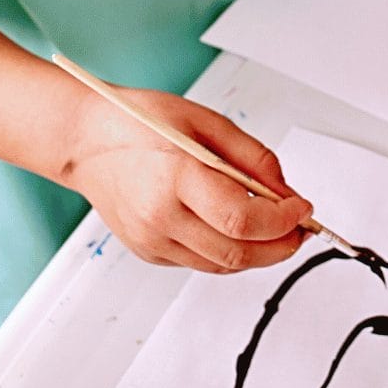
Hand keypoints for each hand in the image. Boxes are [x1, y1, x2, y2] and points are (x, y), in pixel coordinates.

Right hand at [63, 86, 311, 272]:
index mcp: (176, 179)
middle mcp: (160, 219)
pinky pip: (200, 262)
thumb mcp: (204, 121)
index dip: (283, 220)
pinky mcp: (147, 252)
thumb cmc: (138, 121)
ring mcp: (151, 241)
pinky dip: (228, 251)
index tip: (303, 207)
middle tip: (302, 229)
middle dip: (280, 246)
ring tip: (277, 230)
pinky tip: (237, 229)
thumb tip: (285, 190)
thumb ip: (251, 157)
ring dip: (258, 254)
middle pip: (237, 253)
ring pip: (221, 265)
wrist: (84, 141)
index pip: (242, 219)